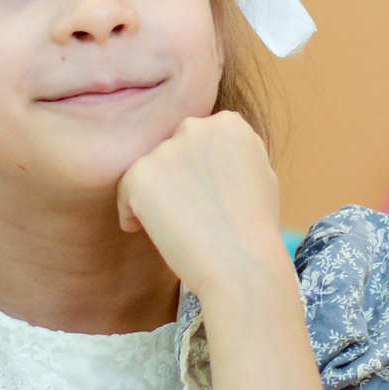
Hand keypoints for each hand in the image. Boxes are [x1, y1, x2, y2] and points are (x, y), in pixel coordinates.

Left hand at [117, 112, 293, 304]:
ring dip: (157, 195)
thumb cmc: (255, 230)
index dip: (201, 169)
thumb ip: (235, 152)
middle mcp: (197, 127)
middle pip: (173, 149)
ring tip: (178, 227)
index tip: (206, 197)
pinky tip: (146, 230)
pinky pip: (126, 190)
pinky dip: (131, 212)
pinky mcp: (141, 175)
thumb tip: (214, 149)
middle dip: (177, 177)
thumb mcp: (261, 175)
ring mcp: (167, 150)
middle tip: (189, 213)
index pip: (201, 138)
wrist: (242, 265)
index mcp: (229, 124)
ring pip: (150, 170)